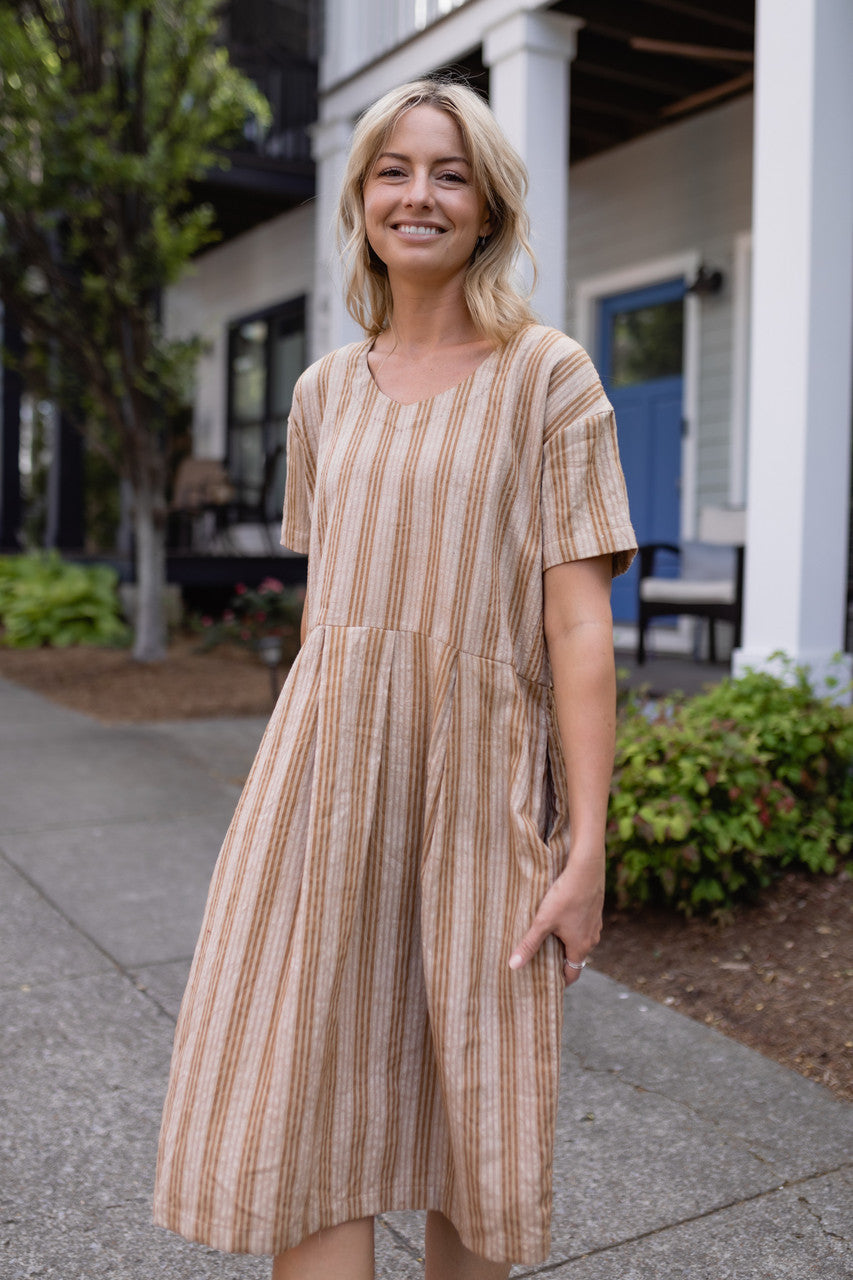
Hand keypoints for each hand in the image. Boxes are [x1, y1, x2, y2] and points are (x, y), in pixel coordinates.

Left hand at [508, 850, 603, 986]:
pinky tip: (559, 916)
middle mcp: (591, 938)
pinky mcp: (594, 909)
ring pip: (579, 940)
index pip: (573, 973)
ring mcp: (595, 923)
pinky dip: (571, 926)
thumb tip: (513, 966)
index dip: (560, 980)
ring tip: (547, 937)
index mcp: (580, 947)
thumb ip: (529, 944)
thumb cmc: (565, 896)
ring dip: (565, 942)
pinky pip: (582, 925)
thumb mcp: (543, 921)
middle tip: (541, 961)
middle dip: (559, 960)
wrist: (586, 868)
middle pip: (575, 957)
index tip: (547, 983)